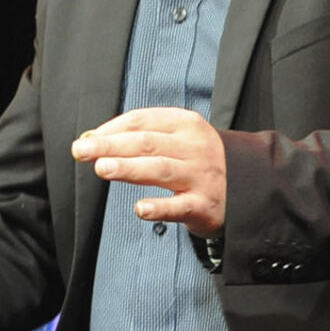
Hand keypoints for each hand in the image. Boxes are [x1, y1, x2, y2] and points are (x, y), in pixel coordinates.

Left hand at [72, 108, 226, 235]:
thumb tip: (94, 138)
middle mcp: (194, 148)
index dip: (111, 129)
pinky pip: (180, 207)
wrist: (248, 185)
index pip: (143, 121)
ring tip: (102, 168)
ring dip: (129, 168)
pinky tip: (141, 209)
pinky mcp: (204, 206)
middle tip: (82, 150)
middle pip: (147, 143)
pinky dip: (160, 208)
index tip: (86, 138)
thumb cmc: (200, 160)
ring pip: (160, 170)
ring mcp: (200, 177)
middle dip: (111, 145)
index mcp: (185, 125)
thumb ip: (140, 136)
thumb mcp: (178, 138)